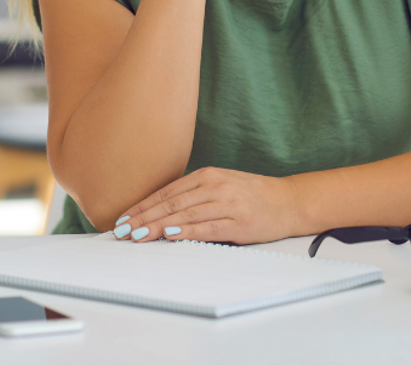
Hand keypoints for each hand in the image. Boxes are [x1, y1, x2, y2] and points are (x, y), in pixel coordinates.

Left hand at [111, 167, 299, 243]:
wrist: (288, 202)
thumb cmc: (253, 195)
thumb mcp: (223, 184)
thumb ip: (195, 192)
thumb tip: (161, 210)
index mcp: (209, 175)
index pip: (168, 191)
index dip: (143, 206)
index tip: (123, 218)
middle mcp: (216, 185)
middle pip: (172, 203)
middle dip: (143, 218)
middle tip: (122, 230)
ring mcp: (228, 203)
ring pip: (185, 215)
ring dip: (157, 227)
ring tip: (137, 235)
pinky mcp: (238, 223)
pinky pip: (207, 227)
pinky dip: (186, 231)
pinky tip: (170, 236)